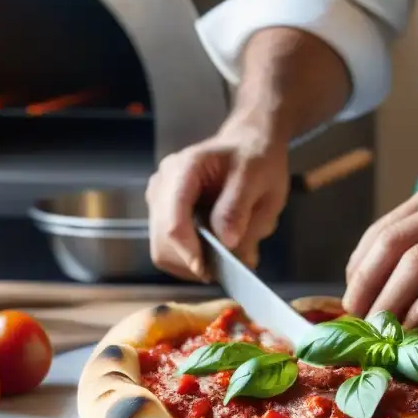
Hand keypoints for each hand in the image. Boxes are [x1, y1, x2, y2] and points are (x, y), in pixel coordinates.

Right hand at [146, 111, 289, 280]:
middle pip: (164, 242)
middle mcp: (163, 185)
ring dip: (195, 262)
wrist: (248, 147)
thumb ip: (238, 208)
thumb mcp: (258, 179)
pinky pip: (170, 253)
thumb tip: (226, 241)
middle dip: (195, 260)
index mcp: (184, 170)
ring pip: (164, 252)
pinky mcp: (163, 217)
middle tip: (230, 265)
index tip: (210, 271)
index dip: (189, 253)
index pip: (173, 222)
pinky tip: (215, 252)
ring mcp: (159, 202)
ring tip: (226, 255)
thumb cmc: (255, 159)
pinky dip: (193, 260)